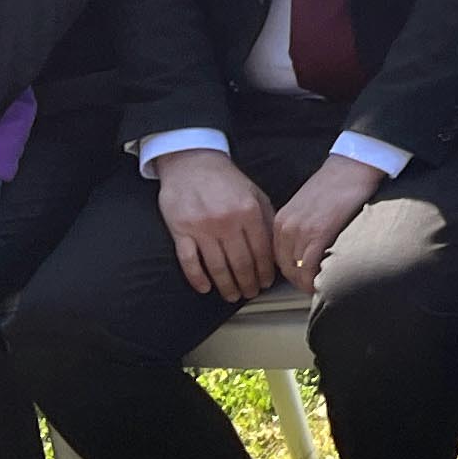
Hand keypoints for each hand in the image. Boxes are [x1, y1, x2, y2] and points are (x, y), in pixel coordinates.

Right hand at [156, 149, 282, 302]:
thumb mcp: (254, 194)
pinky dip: (197, 278)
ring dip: (226, 286)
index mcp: (249, 212)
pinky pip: (189, 261)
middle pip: (241, 263)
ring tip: (232, 296)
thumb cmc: (225, 180)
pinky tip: (205, 288)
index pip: (261, 251)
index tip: (266, 283)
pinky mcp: (180, 231)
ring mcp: (202, 228)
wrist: (191, 162)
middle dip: (248, 283)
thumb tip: (277, 249)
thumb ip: (266, 219)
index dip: (265, 271)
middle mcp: (227, 222)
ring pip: (217, 266)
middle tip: (251, 294)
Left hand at [271, 152, 389, 294]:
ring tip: (318, 288)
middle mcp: (285, 227)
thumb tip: (304, 249)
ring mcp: (300, 231)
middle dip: (296, 281)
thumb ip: (300, 226)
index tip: (300, 279)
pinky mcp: (318, 233)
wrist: (351, 168)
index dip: (289, 272)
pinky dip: (312, 280)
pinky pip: (308, 266)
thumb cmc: (335, 184)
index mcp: (281, 220)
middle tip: (310, 288)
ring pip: (295, 270)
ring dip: (305, 283)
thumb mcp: (306, 206)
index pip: (276, 257)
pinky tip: (320, 284)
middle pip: (283, 266)